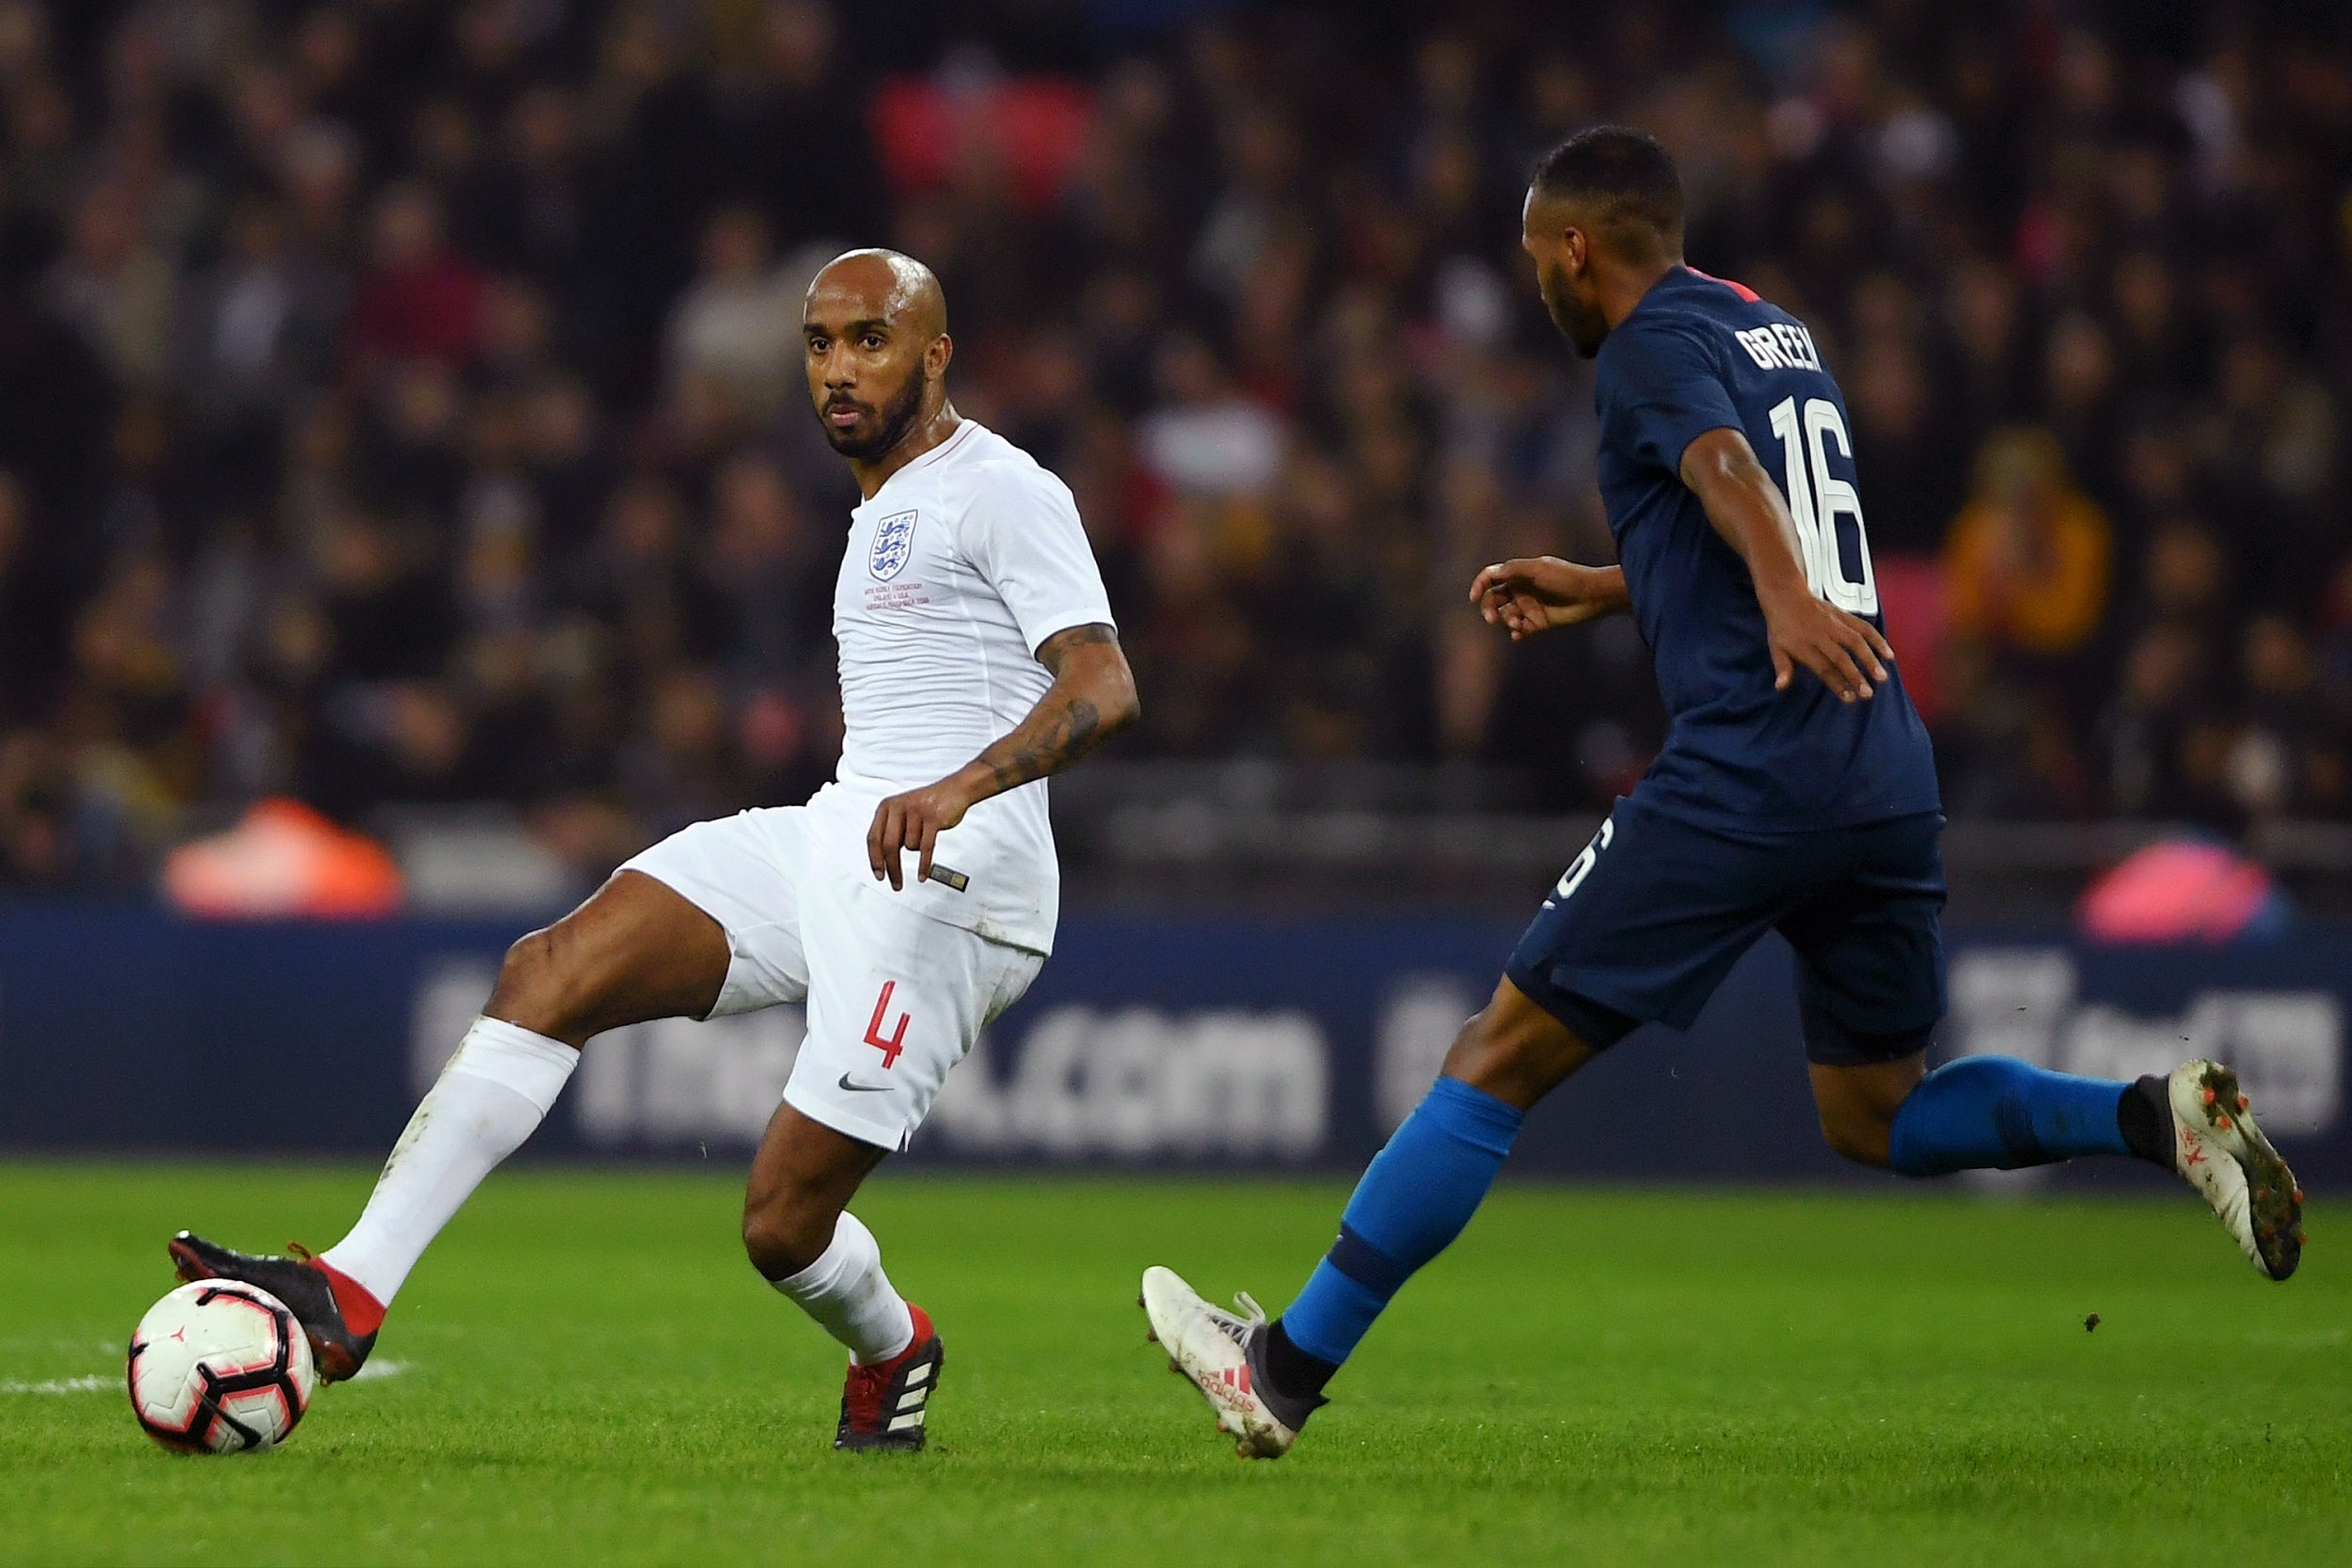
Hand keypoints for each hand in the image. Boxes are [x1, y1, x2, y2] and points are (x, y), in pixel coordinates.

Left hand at [866, 775, 975, 889]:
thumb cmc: (927, 804)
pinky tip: (922, 875)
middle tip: (895, 884)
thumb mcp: (901, 813)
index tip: (879, 875)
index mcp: (887, 807)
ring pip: (910, 846)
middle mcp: (898, 808)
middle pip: (889, 846)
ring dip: (918, 848)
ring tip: (924, 836)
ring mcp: (915, 812)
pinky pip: (925, 848)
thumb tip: (882, 859)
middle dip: (892, 869)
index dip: (875, 859)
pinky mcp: (932, 818)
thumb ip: (891, 832)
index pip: (873, 838)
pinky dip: (923, 865)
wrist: (954, 790)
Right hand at [1469, 557, 1621, 639]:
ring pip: (1506, 616)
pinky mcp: (1537, 622)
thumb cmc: (1566, 578)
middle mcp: (1521, 589)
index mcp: (1518, 574)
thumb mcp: (1538, 569)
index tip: (1473, 598)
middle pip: (1494, 600)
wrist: (1592, 596)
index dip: (1479, 586)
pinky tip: (1520, 634)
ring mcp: (1529, 606)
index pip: (1491, 578)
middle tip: (1493, 620)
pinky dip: (1516, 633)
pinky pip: (1519, 630)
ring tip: (1521, 624)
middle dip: (1491, 610)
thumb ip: (1514, 569)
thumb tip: (1491, 573)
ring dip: (1508, 621)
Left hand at [1758, 583, 1893, 702]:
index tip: (1850, 698)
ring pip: (1856, 641)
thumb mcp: (1775, 648)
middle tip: (1868, 694)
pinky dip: (1877, 639)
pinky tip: (1888, 654)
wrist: (1786, 595)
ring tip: (1882, 677)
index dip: (1837, 683)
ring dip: (1870, 659)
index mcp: (1804, 645)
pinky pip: (1863, 627)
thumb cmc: (1781, 627)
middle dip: (1856, 676)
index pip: (1823, 667)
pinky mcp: (1844, 615)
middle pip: (1841, 657)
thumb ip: (1782, 667)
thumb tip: (1780, 686)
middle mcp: (1821, 635)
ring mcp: (1834, 624)